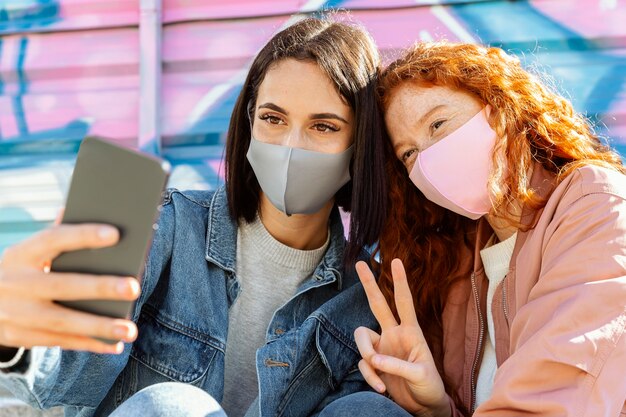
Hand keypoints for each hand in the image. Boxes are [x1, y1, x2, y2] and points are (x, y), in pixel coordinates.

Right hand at [0, 223, 139, 353]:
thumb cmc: (21, 270)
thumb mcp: (27, 252)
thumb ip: (56, 236)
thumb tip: (80, 209)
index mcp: (20, 254)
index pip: (53, 240)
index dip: (83, 236)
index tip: (115, 234)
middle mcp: (15, 283)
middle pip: (62, 285)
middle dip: (100, 287)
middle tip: (134, 288)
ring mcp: (16, 313)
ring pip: (63, 322)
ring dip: (100, 327)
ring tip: (130, 330)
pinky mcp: (19, 336)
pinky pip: (59, 342)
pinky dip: (89, 344)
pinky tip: (114, 345)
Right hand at [354, 259, 450, 416]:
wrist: (424, 407)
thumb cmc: (429, 386)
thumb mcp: (420, 375)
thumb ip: (397, 365)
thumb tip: (373, 358)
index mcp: (410, 331)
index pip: (404, 302)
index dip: (399, 282)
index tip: (395, 261)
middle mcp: (393, 334)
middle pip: (378, 304)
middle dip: (369, 283)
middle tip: (361, 263)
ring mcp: (381, 347)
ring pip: (361, 336)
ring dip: (365, 354)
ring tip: (377, 371)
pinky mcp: (373, 363)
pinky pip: (363, 364)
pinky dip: (370, 377)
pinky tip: (382, 388)